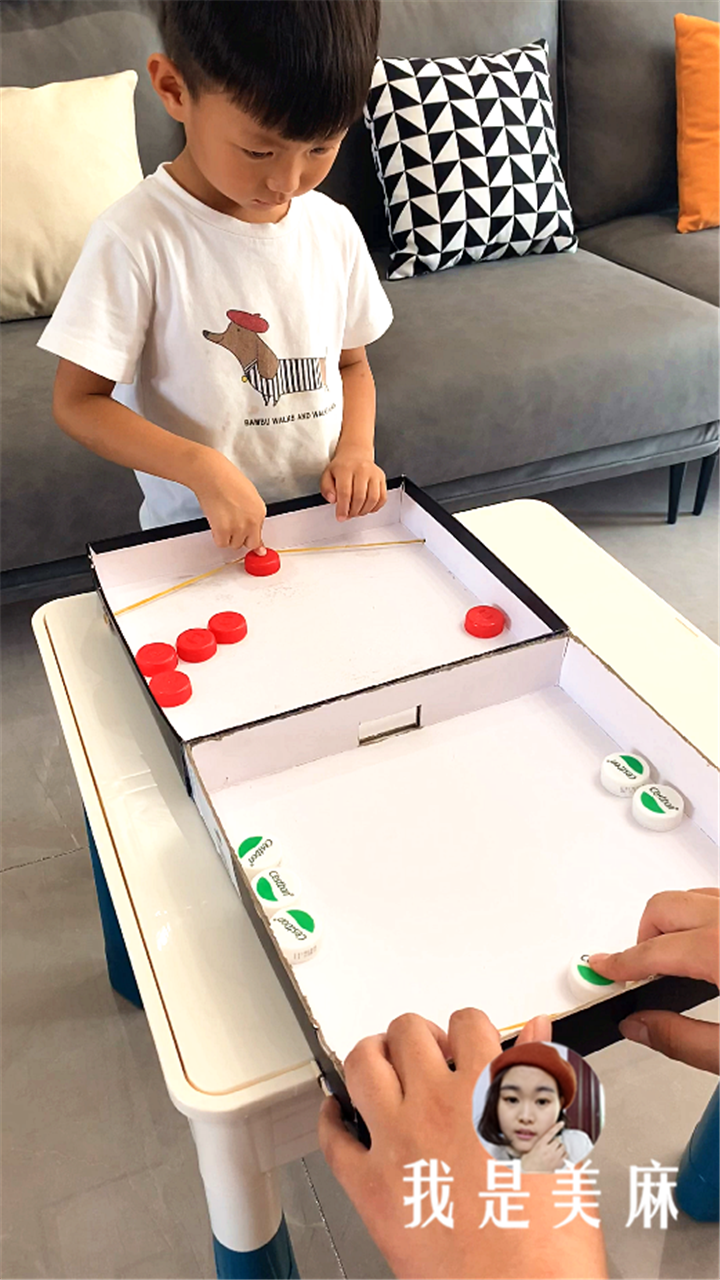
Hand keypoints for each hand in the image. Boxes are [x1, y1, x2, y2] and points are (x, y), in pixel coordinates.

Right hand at [192, 450, 265, 550]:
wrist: (211, 475)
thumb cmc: (225, 478)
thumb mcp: (248, 495)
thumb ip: (251, 514)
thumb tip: (252, 528)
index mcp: (260, 511)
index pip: (260, 535)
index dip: (251, 537)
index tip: (254, 546)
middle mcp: (252, 521)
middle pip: (250, 544)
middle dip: (241, 538)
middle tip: (231, 527)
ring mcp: (239, 528)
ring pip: (234, 544)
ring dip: (227, 536)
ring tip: (222, 518)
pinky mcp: (224, 531)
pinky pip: (221, 543)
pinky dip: (217, 536)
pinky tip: (216, 521)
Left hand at [319, 1011, 605, 1278]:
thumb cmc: (549, 1242)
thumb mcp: (561, 1145)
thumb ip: (542, 1077)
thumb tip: (536, 1033)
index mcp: (489, 1091)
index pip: (466, 1023)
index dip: (467, 1030)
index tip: (466, 1044)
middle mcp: (437, 1105)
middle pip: (407, 1032)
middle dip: (419, 1037)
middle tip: (427, 1057)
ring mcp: (398, 1143)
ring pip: (362, 1065)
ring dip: (373, 1058)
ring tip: (385, 1070)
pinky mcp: (370, 1188)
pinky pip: (334, 1138)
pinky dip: (333, 1120)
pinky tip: (342, 1116)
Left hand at [320, 447, 386, 519]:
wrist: (356, 454)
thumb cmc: (342, 466)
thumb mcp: (327, 474)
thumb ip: (326, 488)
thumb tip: (333, 499)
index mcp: (346, 469)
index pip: (345, 492)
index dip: (343, 508)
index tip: (340, 516)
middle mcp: (362, 470)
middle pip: (360, 497)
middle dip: (353, 511)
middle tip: (348, 515)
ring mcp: (374, 474)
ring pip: (373, 499)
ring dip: (364, 511)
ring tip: (356, 512)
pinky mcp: (382, 478)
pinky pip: (382, 498)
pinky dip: (375, 507)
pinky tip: (366, 508)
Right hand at [520, 1122, 566, 1172]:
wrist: (531, 1176)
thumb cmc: (528, 1166)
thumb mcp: (528, 1152)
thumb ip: (535, 1146)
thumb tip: (536, 1141)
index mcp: (540, 1145)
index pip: (551, 1133)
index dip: (557, 1127)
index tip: (561, 1123)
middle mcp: (549, 1150)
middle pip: (558, 1140)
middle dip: (555, 1142)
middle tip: (551, 1145)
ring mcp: (555, 1158)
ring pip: (563, 1147)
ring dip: (560, 1148)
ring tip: (555, 1151)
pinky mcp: (559, 1165)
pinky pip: (566, 1156)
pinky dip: (564, 1155)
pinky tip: (559, 1157)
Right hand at [588, 888, 718, 1072]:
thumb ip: (683, 1039)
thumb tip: (639, 1026)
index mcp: (719, 949)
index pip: (650, 952)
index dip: (618, 964)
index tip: (601, 967)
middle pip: (663, 908)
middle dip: (645, 938)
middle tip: (645, 972)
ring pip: (691, 895)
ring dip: (676, 922)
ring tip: (679, 958)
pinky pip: (715, 898)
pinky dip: (703, 915)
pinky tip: (708, 943)